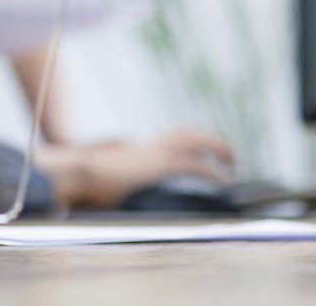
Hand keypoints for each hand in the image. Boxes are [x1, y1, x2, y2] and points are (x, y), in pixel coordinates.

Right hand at [34, 129, 234, 208]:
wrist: (83, 172)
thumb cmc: (90, 177)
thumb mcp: (108, 172)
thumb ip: (119, 166)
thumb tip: (123, 162)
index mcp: (141, 149)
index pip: (174, 138)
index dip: (194, 143)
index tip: (205, 153)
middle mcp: (151, 146)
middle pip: (188, 132)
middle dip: (211, 141)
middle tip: (229, 156)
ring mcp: (157, 153)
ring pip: (195, 139)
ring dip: (218, 147)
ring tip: (232, 163)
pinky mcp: (162, 165)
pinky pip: (197, 165)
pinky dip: (214, 172)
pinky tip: (223, 182)